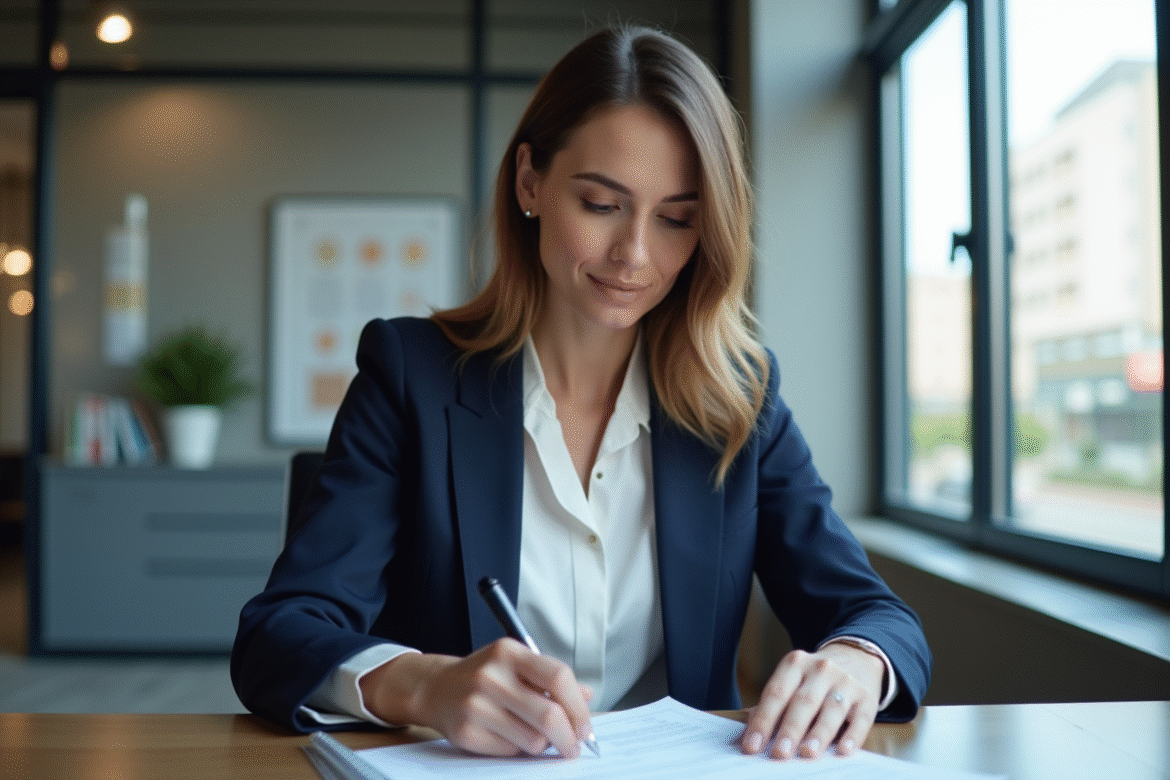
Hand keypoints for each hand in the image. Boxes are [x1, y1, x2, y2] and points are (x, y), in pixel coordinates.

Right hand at [360, 639, 593, 757]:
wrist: (436, 688)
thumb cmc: (485, 676)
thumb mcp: (516, 665)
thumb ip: (550, 679)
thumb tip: (587, 697)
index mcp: (509, 652)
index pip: (557, 676)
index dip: (578, 707)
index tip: (586, 726)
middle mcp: (491, 675)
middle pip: (549, 715)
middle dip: (569, 737)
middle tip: (574, 746)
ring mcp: (476, 704)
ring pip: (532, 740)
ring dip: (543, 745)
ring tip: (536, 738)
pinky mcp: (466, 732)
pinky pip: (511, 752)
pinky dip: (519, 751)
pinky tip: (512, 739)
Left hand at [739, 643, 884, 759]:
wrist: (856, 658)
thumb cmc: (814, 679)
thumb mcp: (793, 680)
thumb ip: (773, 704)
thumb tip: (750, 730)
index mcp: (795, 664)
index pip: (776, 693)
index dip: (763, 720)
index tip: (752, 745)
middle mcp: (821, 669)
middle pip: (803, 701)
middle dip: (790, 729)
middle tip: (779, 753)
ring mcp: (846, 681)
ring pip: (832, 709)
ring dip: (819, 733)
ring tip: (807, 753)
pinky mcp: (867, 697)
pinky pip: (861, 718)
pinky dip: (853, 735)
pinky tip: (844, 751)